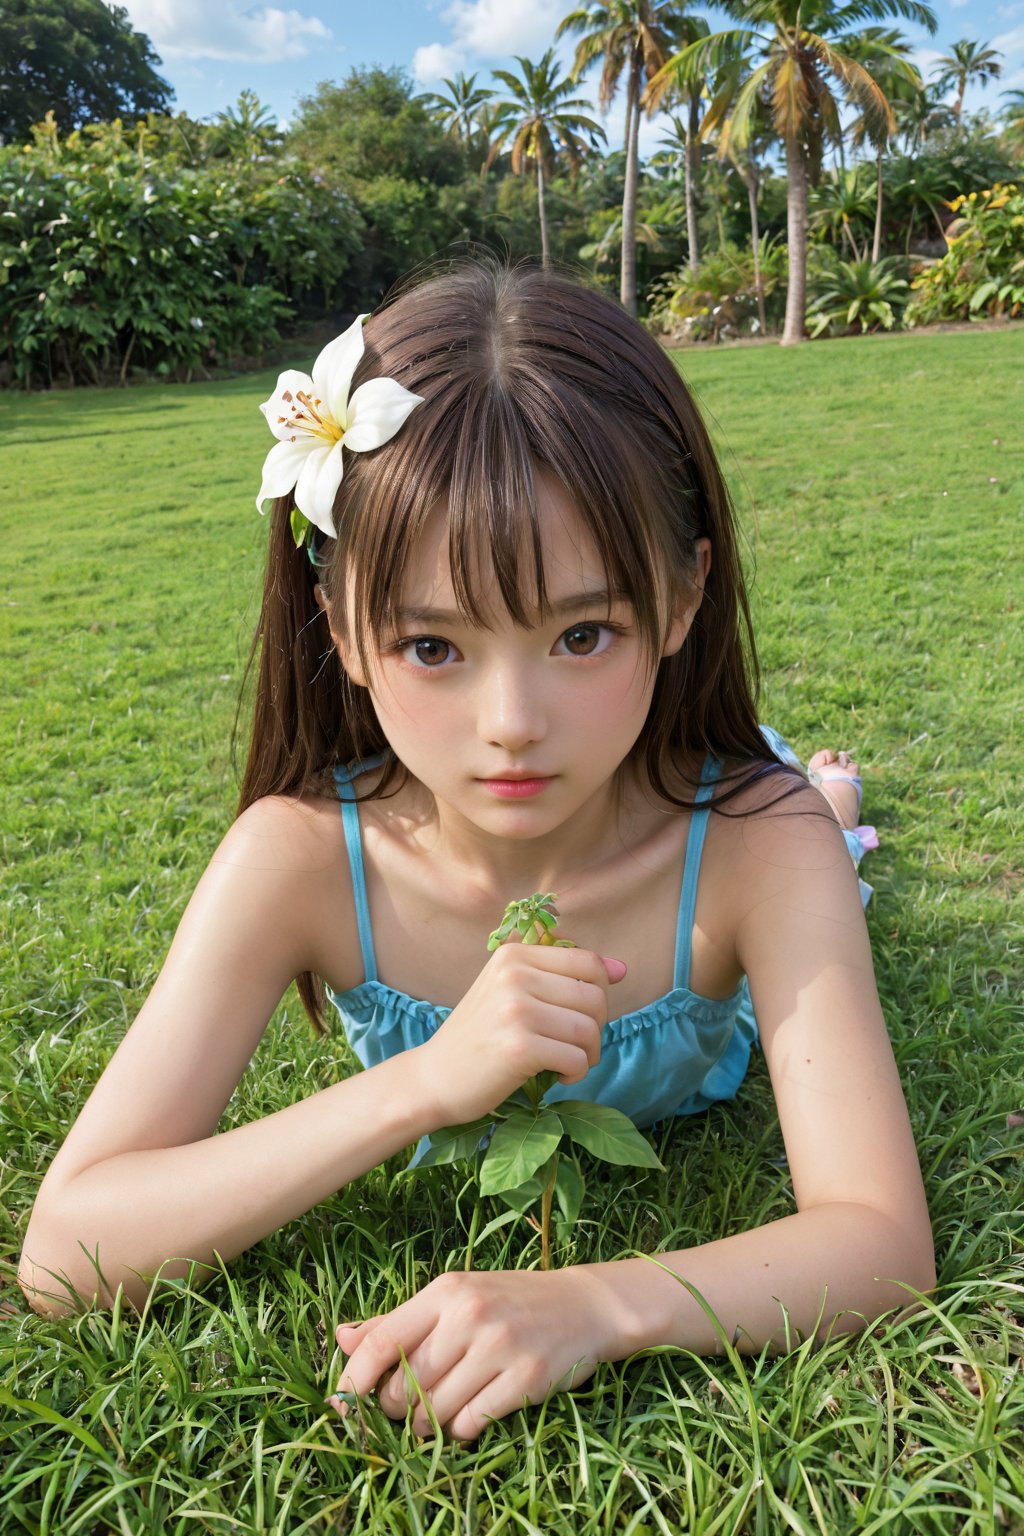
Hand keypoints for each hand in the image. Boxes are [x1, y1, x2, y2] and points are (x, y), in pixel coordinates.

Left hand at [327, 1267, 605, 1441]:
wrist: (583, 1306)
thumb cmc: (508, 1302)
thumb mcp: (453, 1298)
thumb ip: (397, 1321)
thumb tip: (340, 1337)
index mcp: (445, 1291)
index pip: (382, 1341)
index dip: (353, 1378)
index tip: (343, 1401)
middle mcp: (470, 1316)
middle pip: (405, 1384)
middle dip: (394, 1409)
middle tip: (405, 1408)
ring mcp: (500, 1347)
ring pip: (435, 1411)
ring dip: (427, 1425)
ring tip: (437, 1414)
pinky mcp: (526, 1379)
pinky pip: (471, 1423)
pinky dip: (461, 1430)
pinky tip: (468, 1416)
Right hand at [412, 941, 626, 1126]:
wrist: (434, 1077)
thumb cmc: (481, 1035)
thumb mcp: (511, 991)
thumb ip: (562, 976)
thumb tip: (622, 969)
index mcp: (514, 954)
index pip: (588, 962)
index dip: (598, 992)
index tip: (579, 1015)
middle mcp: (514, 975)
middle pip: (595, 996)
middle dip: (595, 1027)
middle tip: (572, 1045)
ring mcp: (515, 1010)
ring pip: (589, 1029)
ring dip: (588, 1054)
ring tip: (565, 1061)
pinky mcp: (519, 1048)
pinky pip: (576, 1058)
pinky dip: (575, 1073)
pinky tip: (556, 1076)